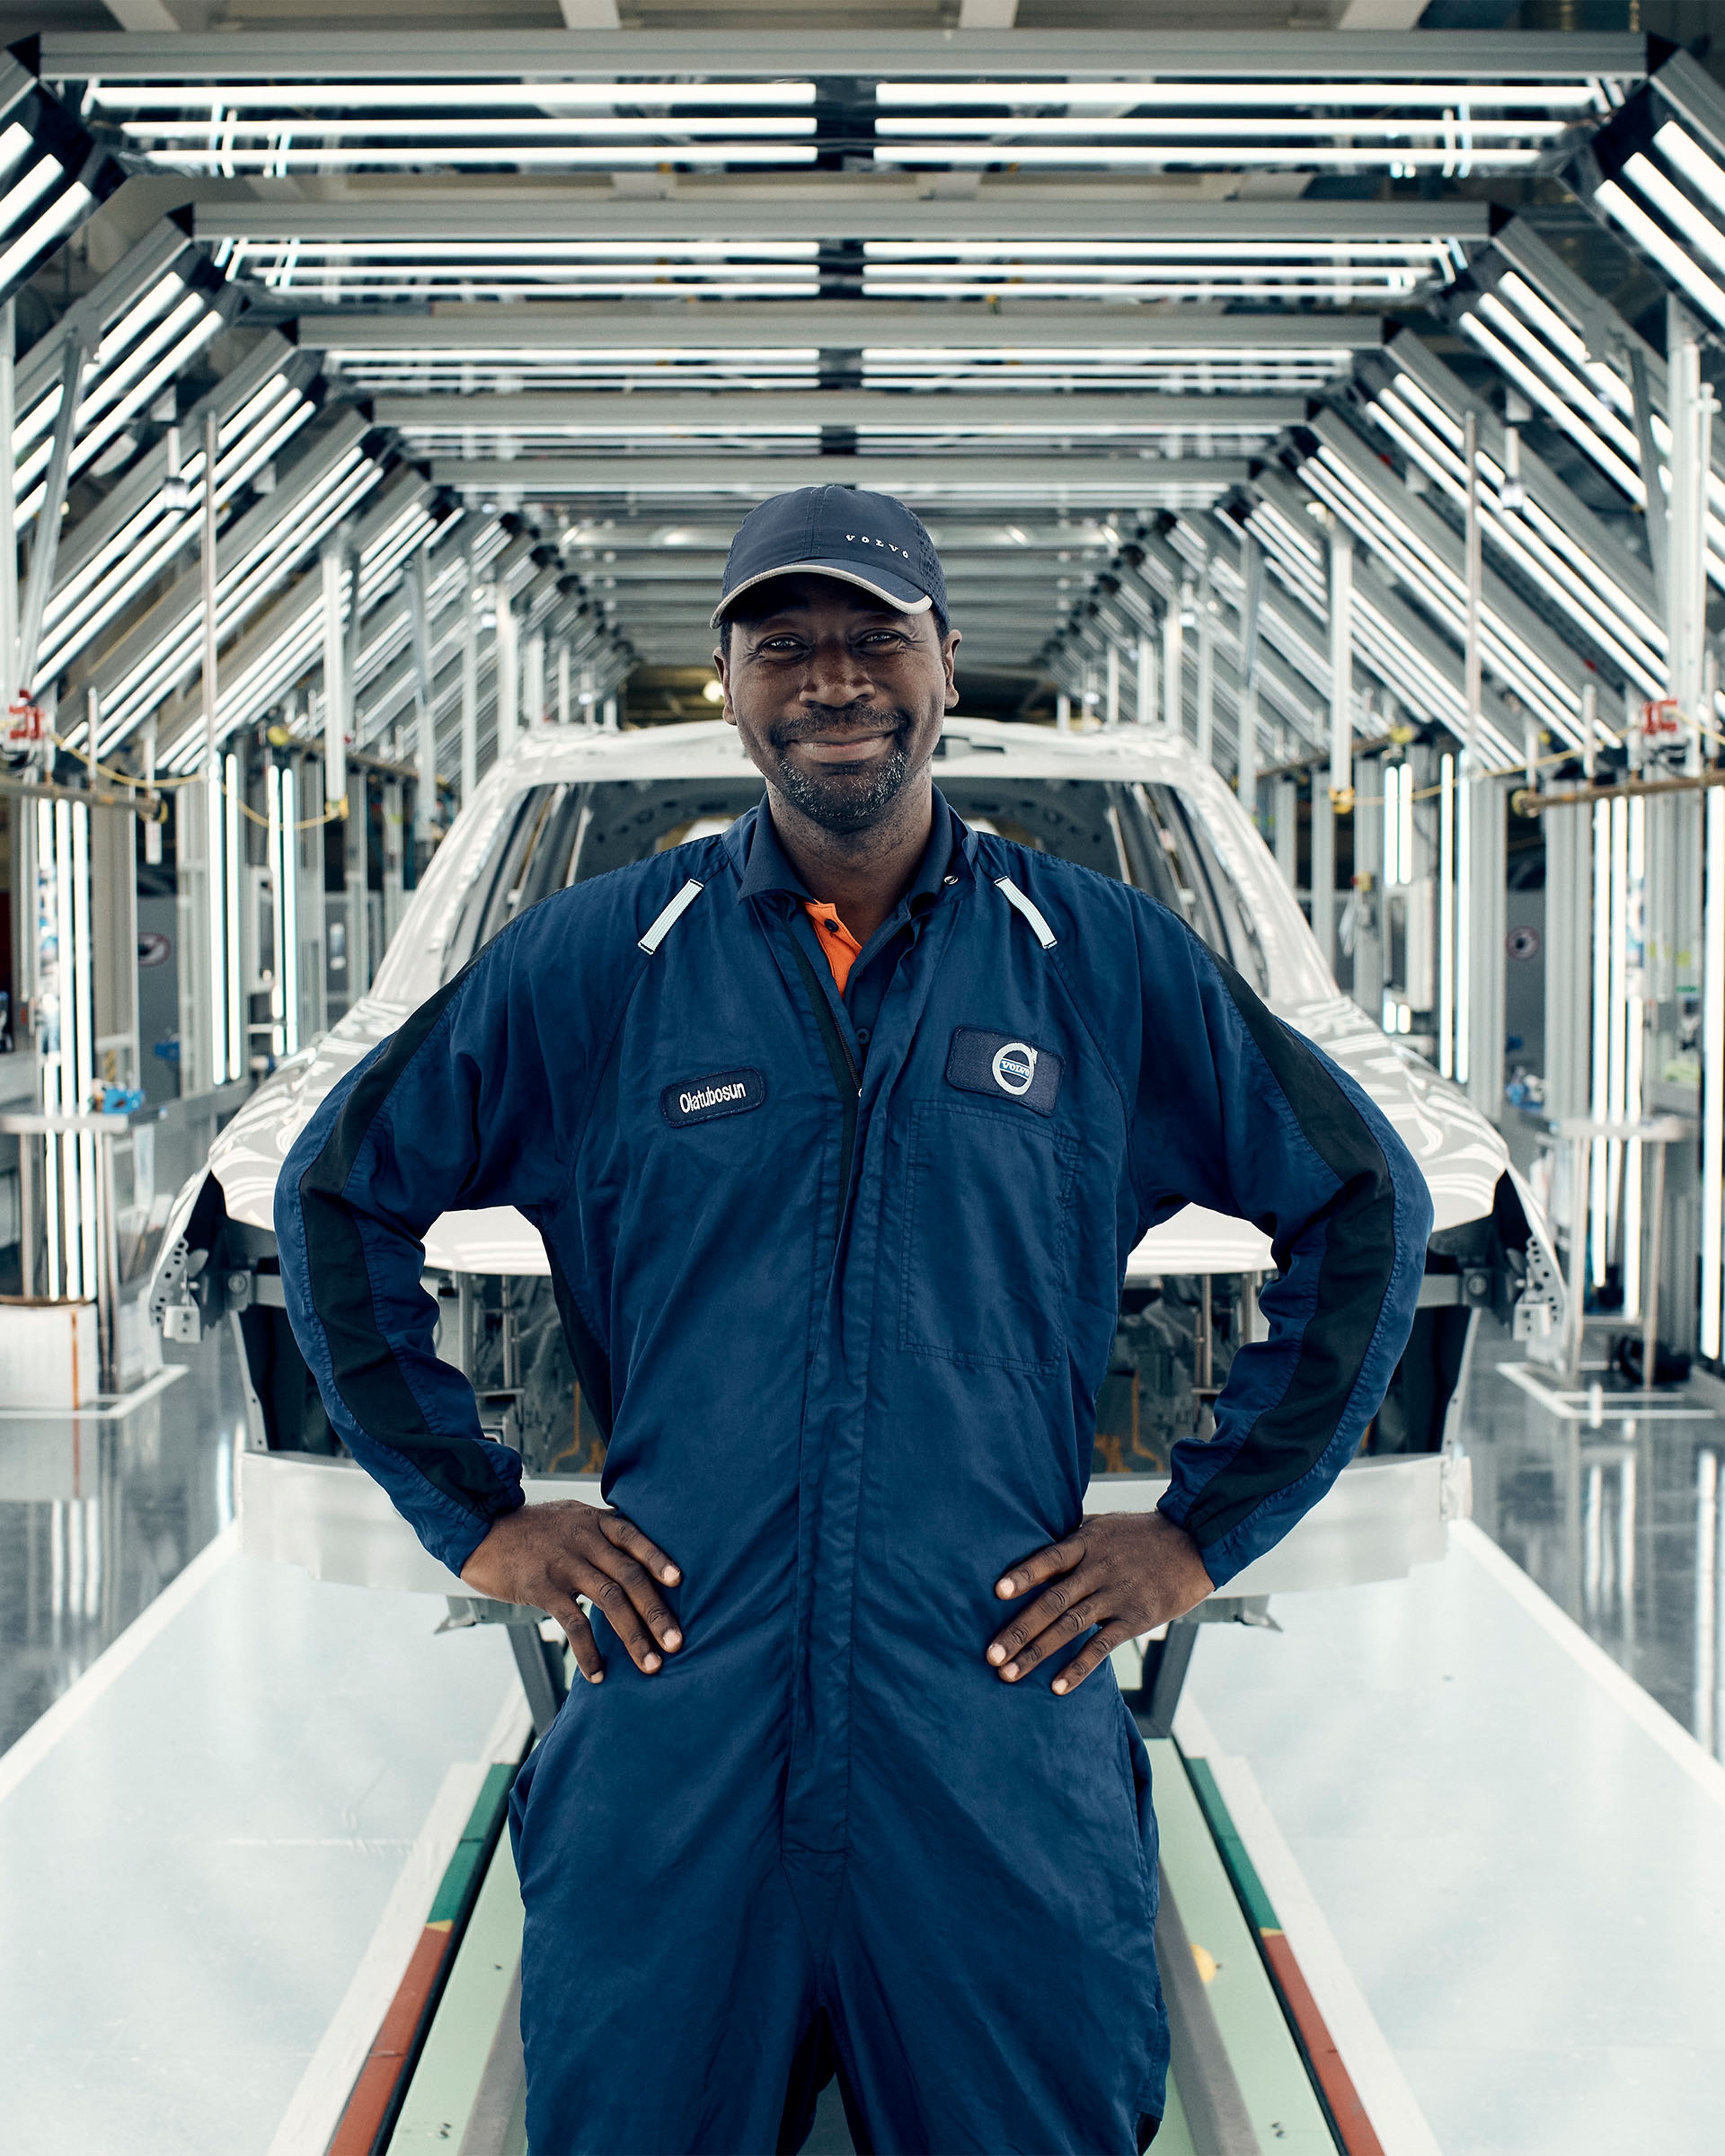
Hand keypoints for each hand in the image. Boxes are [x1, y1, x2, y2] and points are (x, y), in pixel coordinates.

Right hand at [460, 1501, 682, 1684]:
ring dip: (633, 1635)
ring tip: (650, 1664)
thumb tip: (634, 1561)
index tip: (679, 1581)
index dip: (658, 1558)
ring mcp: (564, 1564)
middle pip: (630, 1576)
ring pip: (609, 1601)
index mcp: (594, 1522)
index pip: (634, 1537)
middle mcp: (584, 1540)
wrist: (481, 1530)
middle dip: (656, 1611)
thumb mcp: (571, 1518)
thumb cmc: (531, 1529)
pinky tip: (597, 1673)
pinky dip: (588, 1650)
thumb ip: (600, 1534)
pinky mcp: (542, 1587)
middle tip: (676, 1642)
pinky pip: (573, 1622)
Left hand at [985, 1512, 1212, 1695]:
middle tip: (991, 1655)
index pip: (1048, 1559)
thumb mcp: (1103, 1525)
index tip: (996, 1593)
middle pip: (1051, 1601)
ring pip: (1069, 1627)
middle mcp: (1098, 1570)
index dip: (1023, 1575)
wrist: (1193, 1542)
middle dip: (1019, 1630)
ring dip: (1037, 1653)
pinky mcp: (1135, 1619)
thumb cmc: (1140, 1534)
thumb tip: (1034, 1539)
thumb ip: (1071, 1537)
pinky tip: (1057, 1687)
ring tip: (1009, 1674)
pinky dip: (1078, 1668)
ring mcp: (1116, 1596)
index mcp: (1086, 1544)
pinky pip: (1101, 1646)